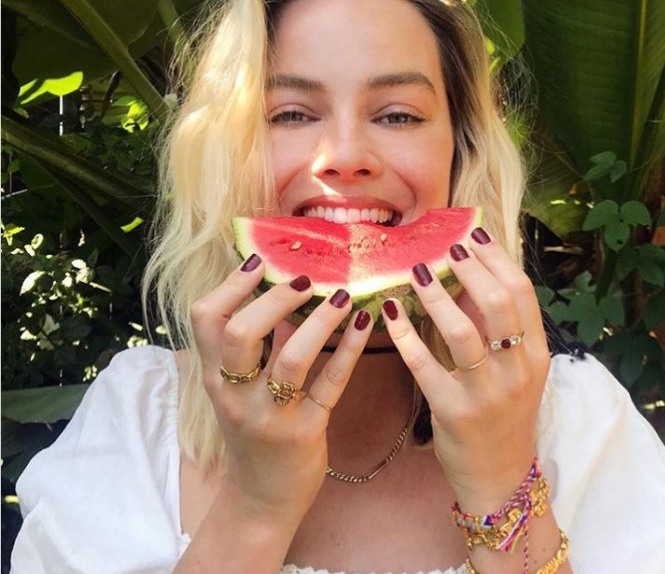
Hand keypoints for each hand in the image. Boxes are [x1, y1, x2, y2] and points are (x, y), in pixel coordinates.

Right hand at [190, 255, 372, 524]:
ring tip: (342, 295)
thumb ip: (252, 345)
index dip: (231, 284)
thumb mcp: (236, 388)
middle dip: (275, 298)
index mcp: (215, 376)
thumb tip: (279, 291)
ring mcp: (269, 416)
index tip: (260, 261)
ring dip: (320, 321)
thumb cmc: (251, 431)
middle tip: (306, 279)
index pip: (205, 318)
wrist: (260, 497)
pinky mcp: (304, 432)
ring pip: (291, 358)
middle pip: (240, 333)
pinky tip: (364, 321)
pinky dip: (349, 349)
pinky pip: (330, 384)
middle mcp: (235, 394)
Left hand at [381, 229, 550, 512]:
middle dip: (470, 268)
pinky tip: (389, 311)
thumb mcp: (514, 369)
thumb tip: (466, 274)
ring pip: (463, 331)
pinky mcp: (454, 411)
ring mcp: (487, 392)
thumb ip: (495, 326)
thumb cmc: (503, 412)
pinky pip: (425, 365)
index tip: (474, 232)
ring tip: (416, 271)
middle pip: (498, 304)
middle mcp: (518, 369)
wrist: (499, 475)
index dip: (497, 257)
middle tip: (445, 246)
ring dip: (436, 295)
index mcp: (536, 353)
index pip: (521, 293)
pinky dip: (405, 334)